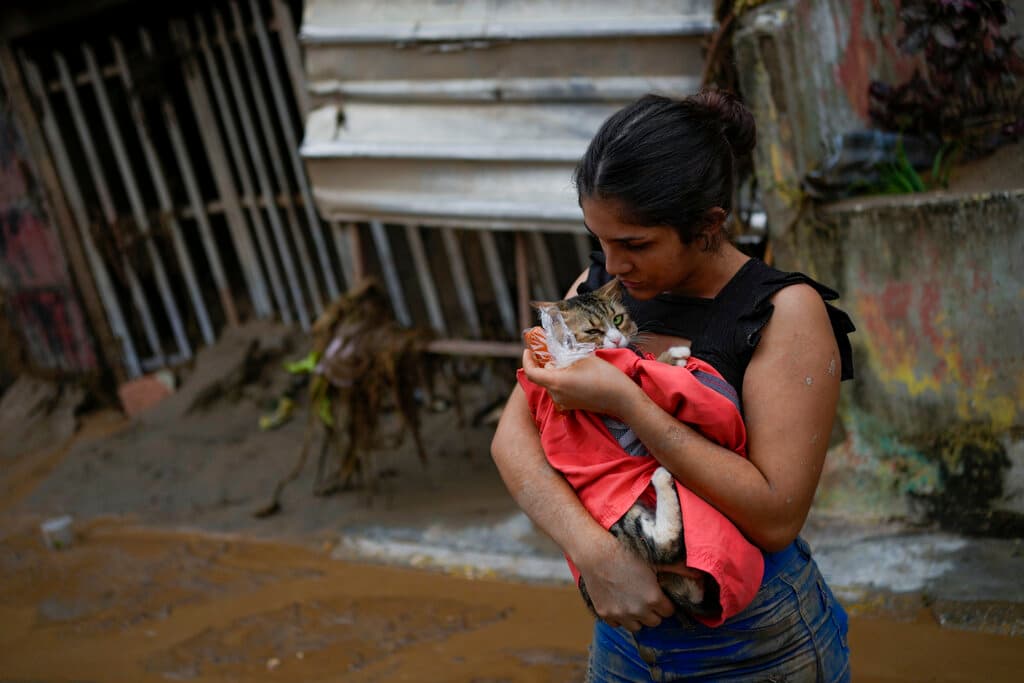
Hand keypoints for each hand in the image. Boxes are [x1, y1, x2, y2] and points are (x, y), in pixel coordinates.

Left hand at [521, 350, 639, 416]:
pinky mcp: (572, 406)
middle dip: (544, 364)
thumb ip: (563, 358)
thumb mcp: (582, 359)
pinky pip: (560, 391)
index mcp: (556, 382)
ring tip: (567, 360)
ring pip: (551, 384)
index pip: (531, 373)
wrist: (622, 399)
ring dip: (554, 372)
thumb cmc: (604, 376)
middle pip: (542, 378)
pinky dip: (562, 380)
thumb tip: (553, 361)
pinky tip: (574, 372)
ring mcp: (564, 403)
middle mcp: (556, 395)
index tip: (528, 351)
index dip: (527, 361)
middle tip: (550, 350)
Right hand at [574, 532, 675, 631]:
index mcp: (654, 599)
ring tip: (633, 602)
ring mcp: (621, 614)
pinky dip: (619, 617)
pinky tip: (618, 602)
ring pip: (636, 627)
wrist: (595, 553)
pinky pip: (617, 624)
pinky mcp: (605, 614)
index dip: (665, 603)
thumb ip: (677, 569)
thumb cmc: (625, 552)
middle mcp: (638, 611)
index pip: (669, 612)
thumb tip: (700, 576)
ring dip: (637, 617)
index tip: (660, 595)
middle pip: (654, 622)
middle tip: (647, 597)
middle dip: (653, 611)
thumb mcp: (653, 560)